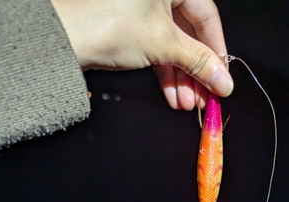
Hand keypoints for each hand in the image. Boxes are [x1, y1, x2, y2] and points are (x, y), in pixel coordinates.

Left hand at [51, 0, 232, 109]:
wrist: (63, 39)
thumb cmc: (109, 24)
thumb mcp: (164, 43)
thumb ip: (199, 62)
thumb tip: (225, 81)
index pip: (206, 16)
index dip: (216, 50)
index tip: (222, 77)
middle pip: (190, 34)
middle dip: (198, 71)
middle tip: (206, 96)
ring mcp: (143, 11)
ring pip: (174, 46)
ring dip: (183, 78)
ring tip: (189, 104)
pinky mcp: (131, 30)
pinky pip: (157, 51)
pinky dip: (166, 74)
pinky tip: (173, 97)